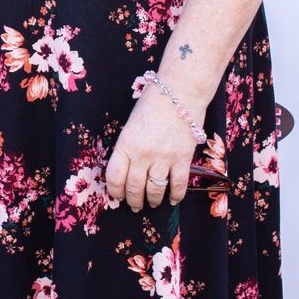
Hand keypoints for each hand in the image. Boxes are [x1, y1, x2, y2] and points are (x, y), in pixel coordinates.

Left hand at [105, 88, 200, 210]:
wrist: (178, 92)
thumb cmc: (151, 104)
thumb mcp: (130, 126)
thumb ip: (128, 148)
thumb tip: (127, 170)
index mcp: (125, 144)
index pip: (115, 177)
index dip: (115, 191)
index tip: (117, 196)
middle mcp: (142, 154)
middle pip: (134, 187)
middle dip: (133, 200)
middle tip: (134, 205)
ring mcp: (163, 158)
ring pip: (155, 190)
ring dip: (153, 200)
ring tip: (152, 203)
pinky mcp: (183, 159)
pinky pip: (178, 185)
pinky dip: (175, 196)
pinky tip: (173, 199)